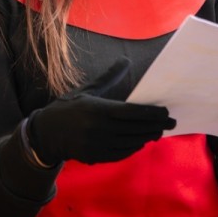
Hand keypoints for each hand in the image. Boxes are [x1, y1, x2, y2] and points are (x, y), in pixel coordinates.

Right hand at [27, 60, 175, 164]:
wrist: (47, 133)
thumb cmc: (69, 108)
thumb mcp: (87, 90)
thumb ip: (109, 77)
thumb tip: (125, 60)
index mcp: (98, 109)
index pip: (132, 112)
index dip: (152, 113)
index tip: (166, 112)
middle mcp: (99, 128)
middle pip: (135, 128)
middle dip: (156, 126)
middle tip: (170, 123)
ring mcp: (98, 145)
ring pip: (131, 142)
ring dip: (147, 137)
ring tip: (158, 131)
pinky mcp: (96, 156)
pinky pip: (121, 153)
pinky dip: (134, 147)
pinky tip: (141, 141)